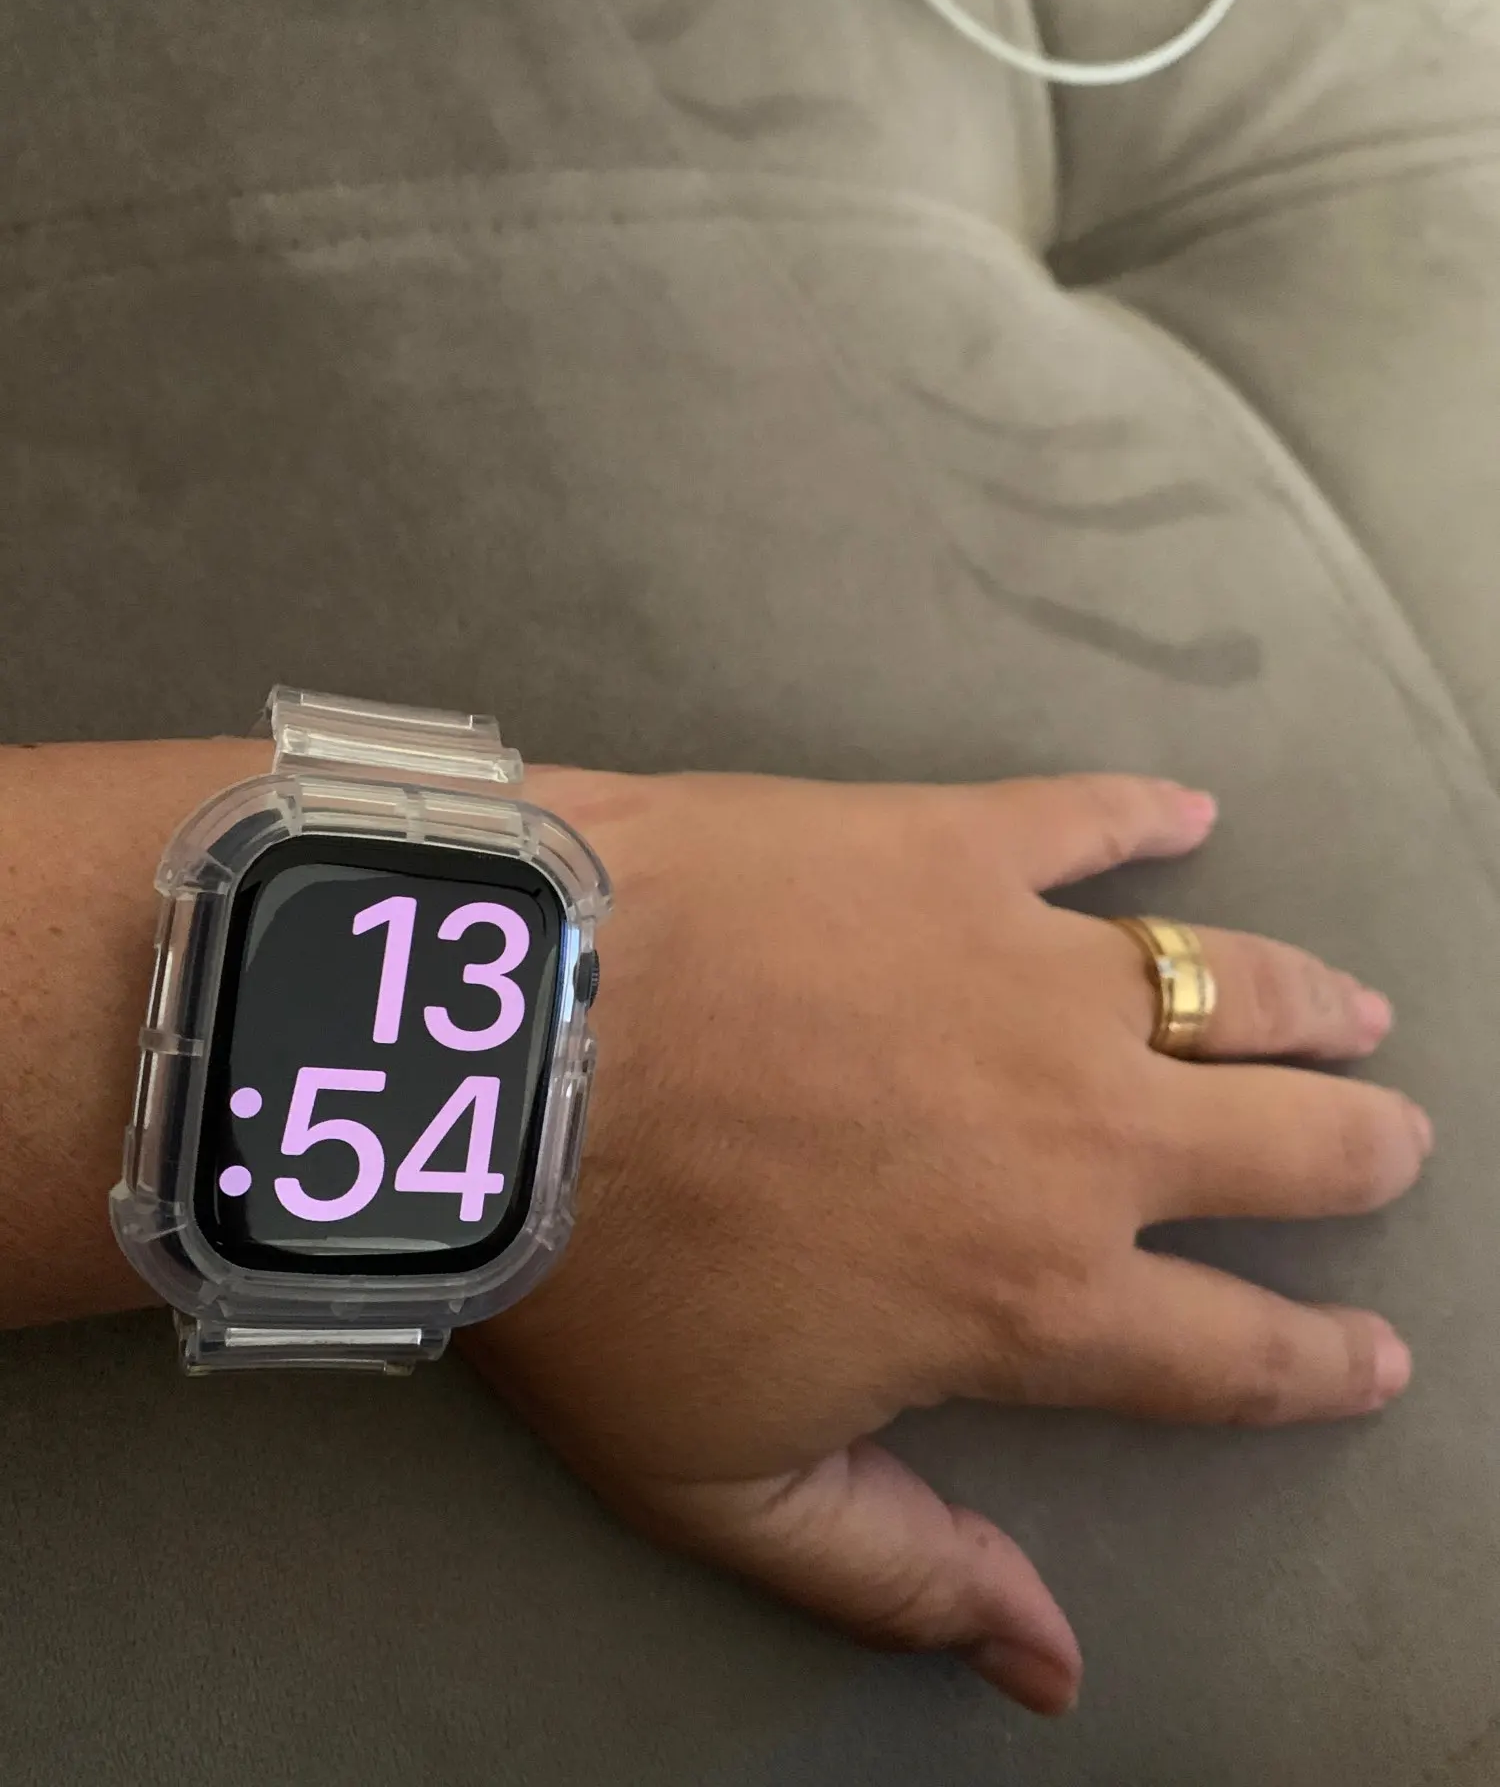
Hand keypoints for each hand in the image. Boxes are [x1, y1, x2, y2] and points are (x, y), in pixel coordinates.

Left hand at [461, 770, 1428, 1714]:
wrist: (501, 1042)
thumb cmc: (598, 1270)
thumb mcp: (724, 1484)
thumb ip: (902, 1572)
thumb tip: (1051, 1666)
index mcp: (1033, 1295)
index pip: (1232, 1355)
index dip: (1321, 1364)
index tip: (1373, 1356)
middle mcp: (1079, 1128)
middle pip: (1284, 1147)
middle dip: (1358, 1156)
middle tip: (1388, 1145)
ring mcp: (1026, 966)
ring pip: (1232, 984)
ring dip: (1308, 1005)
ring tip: (1352, 1011)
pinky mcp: (952, 841)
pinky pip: (1087, 819)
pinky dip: (1147, 815)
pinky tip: (1188, 812)